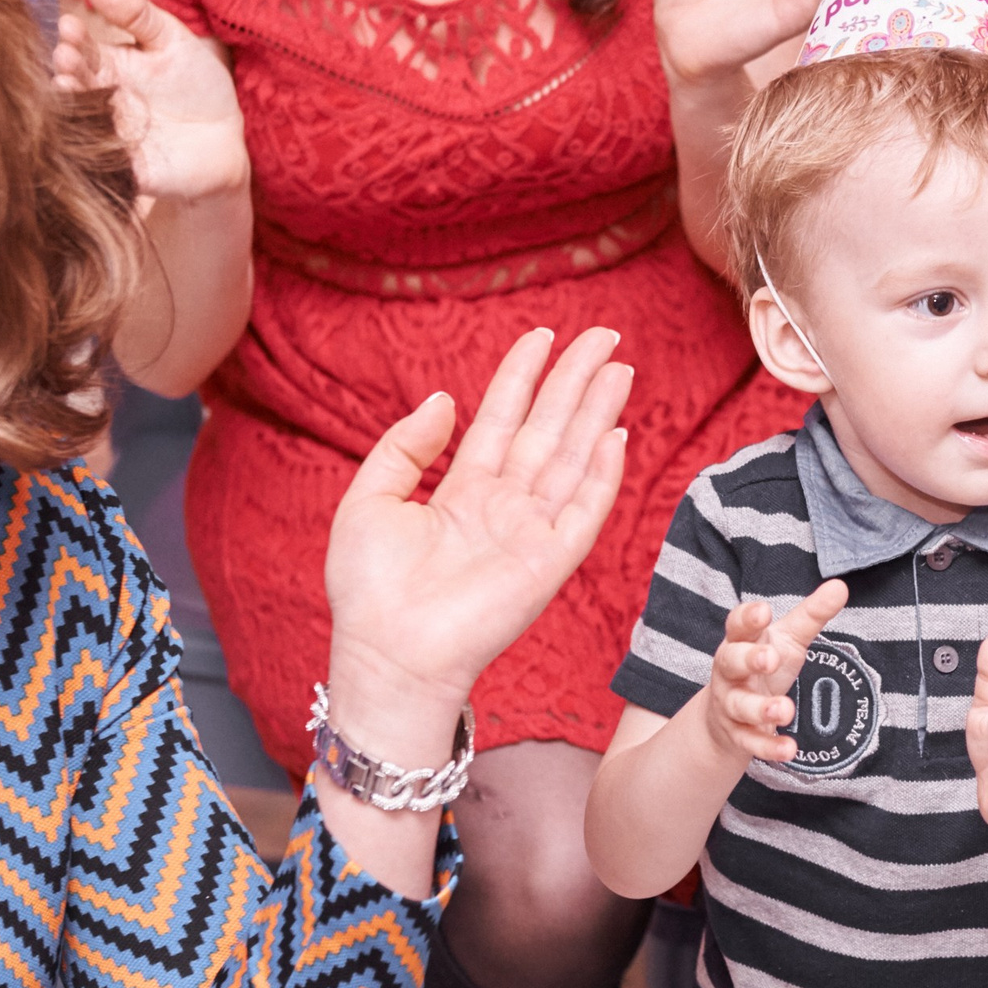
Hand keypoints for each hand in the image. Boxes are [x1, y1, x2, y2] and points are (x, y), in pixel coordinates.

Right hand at [56, 0, 248, 203]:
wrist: (223, 142)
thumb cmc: (194, 85)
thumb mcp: (172, 40)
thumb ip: (136, 12)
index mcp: (106, 66)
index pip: (82, 49)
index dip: (74, 39)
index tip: (70, 26)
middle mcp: (98, 101)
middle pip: (76, 84)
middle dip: (69, 69)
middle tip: (66, 55)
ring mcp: (108, 137)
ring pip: (83, 122)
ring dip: (75, 106)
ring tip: (70, 84)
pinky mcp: (126, 172)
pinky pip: (108, 164)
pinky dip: (100, 152)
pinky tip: (97, 138)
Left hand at [325, 328, 634, 733]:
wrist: (387, 653)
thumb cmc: (368, 590)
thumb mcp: (367, 499)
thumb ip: (404, 446)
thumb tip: (446, 400)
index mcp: (463, 492)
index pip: (502, 419)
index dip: (523, 375)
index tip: (544, 335)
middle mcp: (504, 506)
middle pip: (550, 429)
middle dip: (576, 380)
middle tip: (604, 335)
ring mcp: (531, 532)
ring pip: (575, 458)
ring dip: (598, 412)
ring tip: (620, 367)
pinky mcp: (550, 562)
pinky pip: (585, 510)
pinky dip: (604, 473)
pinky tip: (617, 433)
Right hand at [701, 581, 849, 766]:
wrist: (726, 715)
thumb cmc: (763, 665)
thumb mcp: (788, 638)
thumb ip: (812, 614)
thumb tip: (841, 586)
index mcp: (741, 641)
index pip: (738, 625)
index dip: (747, 618)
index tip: (763, 611)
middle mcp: (730, 672)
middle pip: (731, 662)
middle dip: (749, 659)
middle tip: (769, 658)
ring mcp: (731, 704)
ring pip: (740, 706)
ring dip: (761, 708)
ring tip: (785, 710)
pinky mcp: (738, 735)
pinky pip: (750, 743)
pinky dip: (769, 747)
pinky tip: (789, 749)